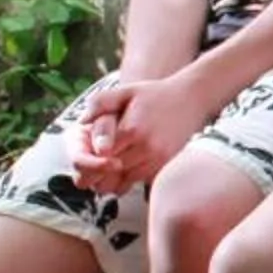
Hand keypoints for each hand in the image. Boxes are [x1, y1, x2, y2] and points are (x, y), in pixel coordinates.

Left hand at [68, 69, 213, 188]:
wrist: (191, 98)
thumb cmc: (154, 94)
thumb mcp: (125, 91)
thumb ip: (101, 103)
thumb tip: (81, 122)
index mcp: (132, 129)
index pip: (101, 157)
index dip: (88, 163)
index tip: (81, 163)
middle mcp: (146, 148)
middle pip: (111, 173)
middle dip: (95, 174)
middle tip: (84, 175)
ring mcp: (158, 159)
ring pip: (125, 181)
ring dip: (110, 180)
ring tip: (99, 175)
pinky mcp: (165, 164)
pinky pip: (140, 180)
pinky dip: (126, 180)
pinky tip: (119, 172)